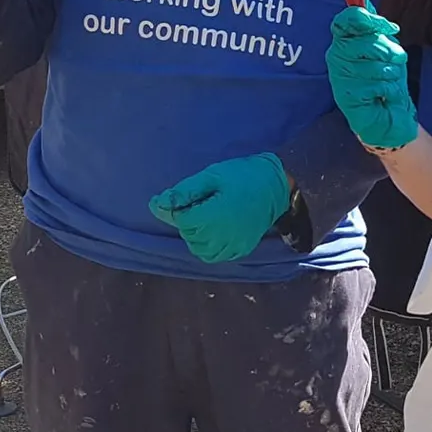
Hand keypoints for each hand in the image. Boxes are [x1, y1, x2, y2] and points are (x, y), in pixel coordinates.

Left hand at [148, 153, 292, 263]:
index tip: (195, 196)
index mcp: (213, 216)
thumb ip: (183, 192)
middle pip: (189, 235)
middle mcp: (223, 235)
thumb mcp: (211, 176)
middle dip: (189, 221)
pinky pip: (216, 255)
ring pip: (200, 249)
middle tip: (205, 203)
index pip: (182, 220)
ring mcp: (234, 245)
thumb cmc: (241, 176)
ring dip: (197, 236)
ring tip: (207, 218)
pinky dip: (210, 246)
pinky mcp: (242, 249)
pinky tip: (215, 231)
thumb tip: (156, 204)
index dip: (182, 208)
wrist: (276, 185)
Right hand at [325, 5, 416, 149]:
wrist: (390, 116)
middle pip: (364, 41)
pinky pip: (374, 84)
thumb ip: (376, 27)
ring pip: (373, 64)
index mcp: (345, 41)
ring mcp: (338, 75)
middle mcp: (336, 55)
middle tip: (397, 60)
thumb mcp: (387, 49)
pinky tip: (383, 96)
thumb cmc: (387, 80)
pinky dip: (387, 90)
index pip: (347, 19)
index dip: (370, 20)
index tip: (389, 28)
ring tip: (388, 82)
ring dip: (390, 74)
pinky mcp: (345, 95)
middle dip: (387, 51)